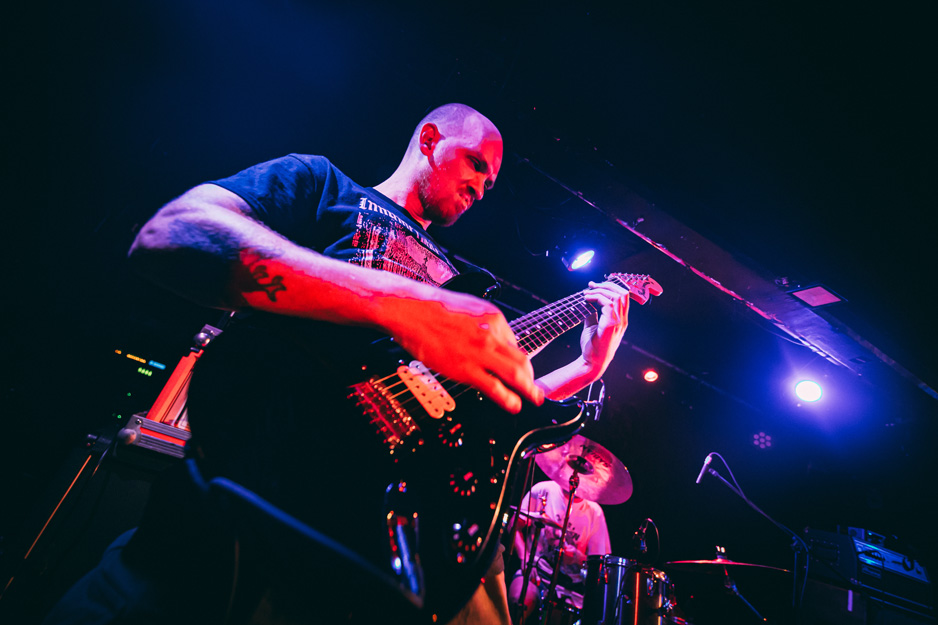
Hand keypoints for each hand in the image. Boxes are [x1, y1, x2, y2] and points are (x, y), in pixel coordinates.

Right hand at [386, 289, 543, 413]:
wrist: (410, 310)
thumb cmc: (432, 307)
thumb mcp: (469, 308)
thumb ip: (483, 325)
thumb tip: (491, 339)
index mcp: (494, 318)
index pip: (515, 344)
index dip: (519, 361)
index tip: (520, 370)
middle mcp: (492, 334)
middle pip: (523, 360)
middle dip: (531, 378)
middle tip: (535, 389)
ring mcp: (481, 352)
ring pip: (516, 375)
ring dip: (527, 390)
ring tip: (532, 399)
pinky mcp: (466, 368)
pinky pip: (495, 388)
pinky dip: (509, 399)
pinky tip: (513, 405)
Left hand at [579, 280, 630, 374]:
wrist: (592, 363)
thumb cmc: (592, 347)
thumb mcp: (592, 326)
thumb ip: (592, 314)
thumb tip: (587, 302)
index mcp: (621, 320)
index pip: (623, 297)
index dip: (610, 287)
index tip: (595, 285)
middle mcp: (623, 320)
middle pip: (623, 293)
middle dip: (607, 285)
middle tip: (591, 285)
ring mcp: (619, 322)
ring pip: (616, 295)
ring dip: (601, 290)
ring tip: (587, 292)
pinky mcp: (611, 324)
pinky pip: (607, 303)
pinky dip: (596, 297)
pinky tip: (587, 299)